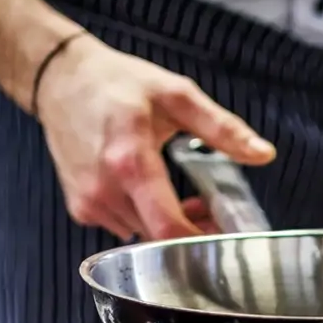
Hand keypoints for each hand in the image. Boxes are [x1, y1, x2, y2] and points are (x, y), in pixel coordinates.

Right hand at [36, 35, 274, 239]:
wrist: (60, 80)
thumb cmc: (116, 83)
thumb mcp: (176, 95)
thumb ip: (222, 128)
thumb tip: (263, 154)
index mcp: (130, 162)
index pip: (169, 229)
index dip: (202, 242)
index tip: (224, 234)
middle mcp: (105, 189)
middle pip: (159, 239)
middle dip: (190, 232)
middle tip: (209, 208)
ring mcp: (89, 203)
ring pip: (142, 237)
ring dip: (166, 226)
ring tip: (181, 197)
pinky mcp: (80, 208)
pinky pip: (122, 228)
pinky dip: (142, 220)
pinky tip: (149, 195)